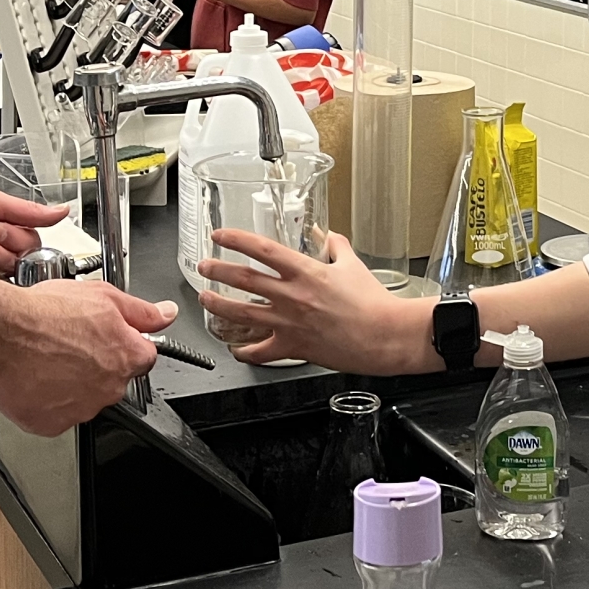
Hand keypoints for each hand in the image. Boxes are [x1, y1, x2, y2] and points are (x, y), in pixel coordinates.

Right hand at [0, 280, 176, 435]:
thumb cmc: (43, 314)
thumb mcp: (101, 296)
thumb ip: (141, 310)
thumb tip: (166, 314)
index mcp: (126, 356)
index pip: (144, 356)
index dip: (124, 343)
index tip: (106, 338)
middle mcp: (109, 387)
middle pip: (114, 379)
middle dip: (97, 365)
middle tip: (69, 344)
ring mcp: (81, 409)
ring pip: (86, 398)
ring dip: (73, 383)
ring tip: (49, 359)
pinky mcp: (52, 424)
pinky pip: (58, 415)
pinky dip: (49, 401)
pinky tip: (37, 378)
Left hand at [198, 229, 431, 372]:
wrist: (384, 335)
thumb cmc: (374, 303)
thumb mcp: (354, 265)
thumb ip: (337, 247)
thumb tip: (328, 236)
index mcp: (306, 272)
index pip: (263, 250)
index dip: (237, 240)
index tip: (220, 236)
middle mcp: (293, 296)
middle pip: (244, 280)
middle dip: (218, 271)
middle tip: (204, 266)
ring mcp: (290, 323)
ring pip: (243, 314)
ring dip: (219, 305)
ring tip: (205, 299)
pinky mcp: (293, 347)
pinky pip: (261, 352)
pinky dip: (245, 352)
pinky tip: (236, 350)